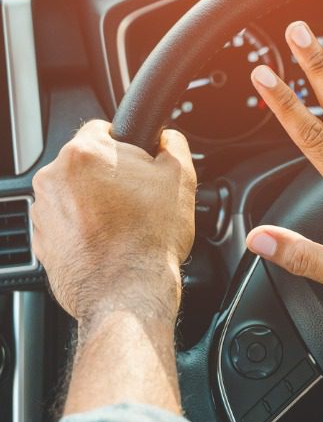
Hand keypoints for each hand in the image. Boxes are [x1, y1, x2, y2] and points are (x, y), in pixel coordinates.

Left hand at [31, 120, 196, 324]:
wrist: (128, 292)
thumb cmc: (150, 239)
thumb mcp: (181, 178)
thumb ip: (174, 145)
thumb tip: (167, 138)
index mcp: (84, 154)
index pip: (104, 129)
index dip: (129, 147)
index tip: (140, 166)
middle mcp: (53, 178)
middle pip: (87, 163)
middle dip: (111, 176)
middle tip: (138, 199)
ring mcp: (42, 211)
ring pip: (75, 193)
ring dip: (96, 202)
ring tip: (125, 224)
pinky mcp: (41, 241)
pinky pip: (65, 223)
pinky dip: (84, 228)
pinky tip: (109, 241)